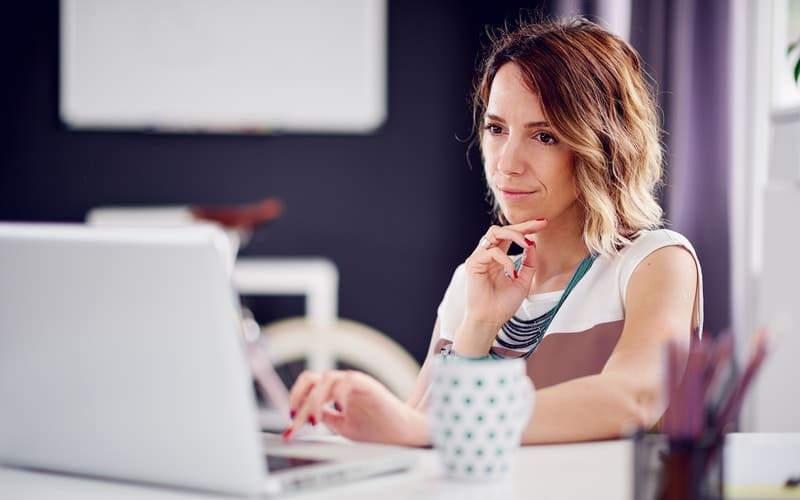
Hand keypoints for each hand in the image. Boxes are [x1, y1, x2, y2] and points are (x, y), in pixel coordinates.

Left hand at [284, 369, 428, 445]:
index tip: (289, 425)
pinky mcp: (369, 386)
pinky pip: (348, 382)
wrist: (402, 434)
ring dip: (315, 399)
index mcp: (335, 391)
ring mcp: (356, 383)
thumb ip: (326, 417)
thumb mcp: (342, 425)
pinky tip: (338, 410)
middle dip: (299, 397)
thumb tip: (305, 416)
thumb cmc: (376, 429)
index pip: (308, 389)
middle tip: (295, 416)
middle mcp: (343, 384)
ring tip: (314, 419)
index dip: (295, 403)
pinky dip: (338, 394)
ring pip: (327, 378)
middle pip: (311, 377)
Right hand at [454, 218, 546, 354]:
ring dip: (513, 234)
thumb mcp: (523, 282)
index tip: (543, 223)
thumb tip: (533, 245)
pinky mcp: (473, 264)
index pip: (511, 236)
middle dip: (522, 225)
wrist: (490, 321)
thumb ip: (529, 264)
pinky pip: (491, 252)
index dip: (527, 228)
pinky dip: (505, 258)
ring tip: (526, 243)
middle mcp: (487, 255)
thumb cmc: (503, 305)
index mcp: (498, 259)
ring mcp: (479, 258)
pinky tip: (512, 271)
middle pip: (502, 229)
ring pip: (494, 233)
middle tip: (540, 224)